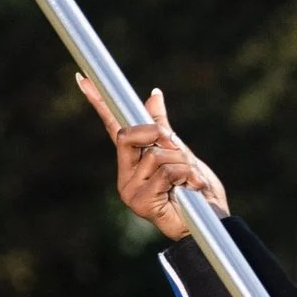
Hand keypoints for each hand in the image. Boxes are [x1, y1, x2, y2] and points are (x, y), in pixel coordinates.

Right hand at [78, 72, 227, 239]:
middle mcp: (126, 174)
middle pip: (127, 135)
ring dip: (182, 163)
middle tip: (175, 144)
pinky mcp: (140, 202)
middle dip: (157, 134)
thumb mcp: (181, 152)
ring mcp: (130, 190)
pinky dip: (184, 175)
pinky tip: (191, 188)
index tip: (83, 78)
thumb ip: (162, 128)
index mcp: (133, 160)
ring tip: (191, 180)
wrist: (213, 219)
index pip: (112, 126)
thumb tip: (153, 94)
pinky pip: (163, 171)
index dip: (98, 102)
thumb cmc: (197, 190)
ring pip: (154, 155)